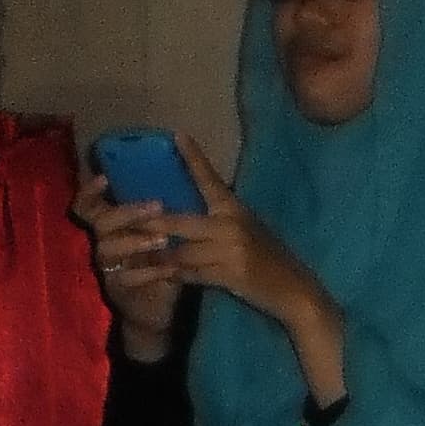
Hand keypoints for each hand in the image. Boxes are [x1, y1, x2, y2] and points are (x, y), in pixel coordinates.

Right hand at [77, 166, 188, 361]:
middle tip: (157, 206)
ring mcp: (107, 268)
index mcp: (111, 226)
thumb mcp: (162, 235)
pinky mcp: (117, 290)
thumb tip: (182, 175)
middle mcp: (103, 243)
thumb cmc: (161, 264)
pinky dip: (149, 272)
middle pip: (100, 221)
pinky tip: (169, 269)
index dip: (90, 191)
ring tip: (163, 239)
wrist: (159, 311)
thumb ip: (162, 212)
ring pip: (108, 249)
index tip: (106, 178)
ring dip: (135, 240)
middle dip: (127, 212)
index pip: (89, 204)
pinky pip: (127, 278)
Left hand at [152, 139, 335, 342]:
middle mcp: (230, 226)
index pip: (210, 180)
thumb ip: (224, 217)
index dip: (193, 158)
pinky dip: (176, 275)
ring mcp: (228, 252)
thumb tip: (201, 202)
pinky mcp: (227, 277)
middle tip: (129, 217)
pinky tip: (164, 275)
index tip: (177, 135)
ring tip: (137, 253)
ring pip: (182, 252)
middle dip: (154, 222)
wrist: (294, 289)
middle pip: (182, 222)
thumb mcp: (249, 227)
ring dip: (159, 255)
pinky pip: (193, 275)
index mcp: (235, 209)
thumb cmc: (271, 257)